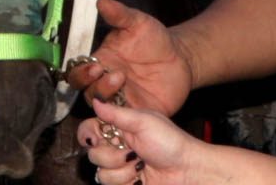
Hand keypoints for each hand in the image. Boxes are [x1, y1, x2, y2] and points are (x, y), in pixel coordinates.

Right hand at [67, 0, 193, 115]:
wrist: (181, 57)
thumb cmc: (155, 38)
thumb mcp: (138, 22)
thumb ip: (119, 14)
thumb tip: (101, 0)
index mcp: (102, 61)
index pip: (79, 73)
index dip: (81, 72)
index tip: (95, 64)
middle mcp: (107, 83)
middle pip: (86, 92)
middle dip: (92, 84)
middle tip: (107, 71)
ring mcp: (121, 100)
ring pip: (102, 108)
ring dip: (106, 96)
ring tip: (121, 78)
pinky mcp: (138, 113)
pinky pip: (124, 121)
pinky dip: (122, 117)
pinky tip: (130, 106)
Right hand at [78, 99, 197, 184]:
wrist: (186, 170)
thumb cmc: (169, 142)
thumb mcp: (143, 121)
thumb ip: (116, 114)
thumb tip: (95, 100)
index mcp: (118, 127)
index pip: (89, 130)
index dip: (90, 135)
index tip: (101, 137)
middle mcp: (116, 147)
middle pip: (92, 154)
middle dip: (112, 155)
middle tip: (131, 152)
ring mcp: (120, 168)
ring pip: (101, 173)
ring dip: (122, 171)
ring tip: (139, 165)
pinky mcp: (124, 184)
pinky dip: (126, 182)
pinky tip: (139, 177)